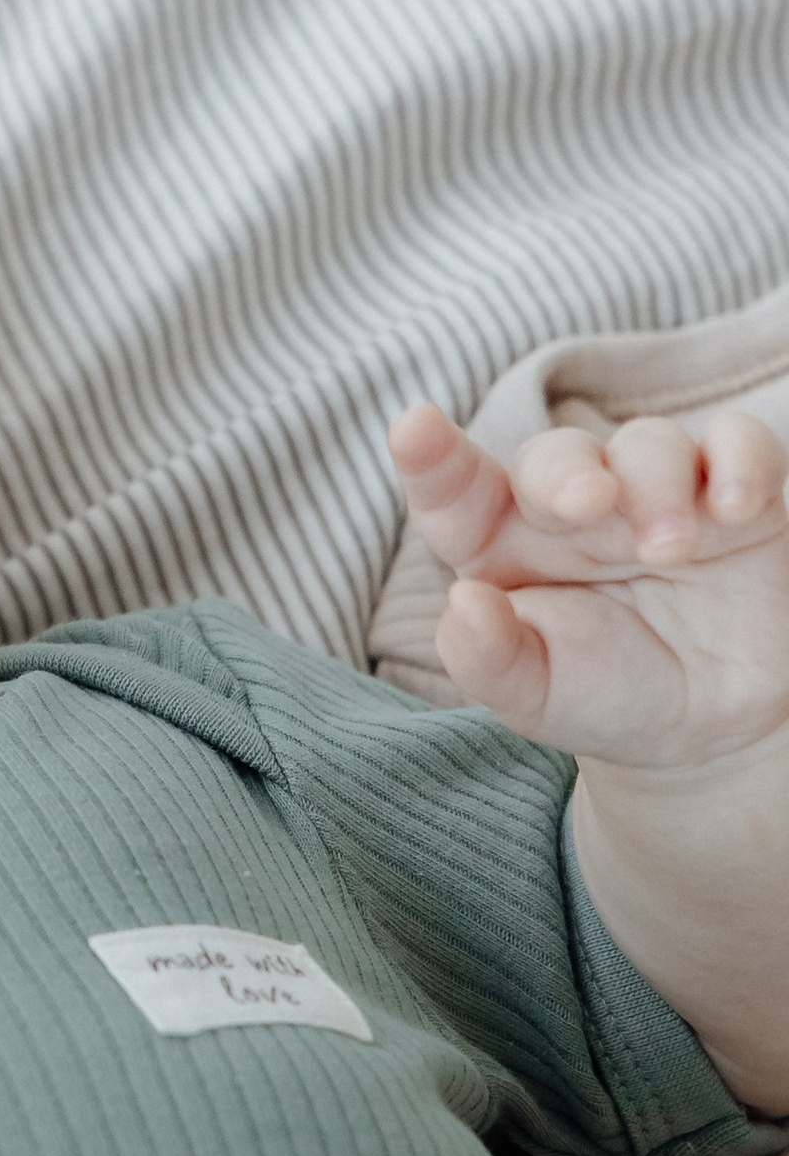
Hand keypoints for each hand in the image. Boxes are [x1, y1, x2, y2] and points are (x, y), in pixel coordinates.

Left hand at [389, 400, 788, 769]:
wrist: (706, 727)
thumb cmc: (601, 696)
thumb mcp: (535, 698)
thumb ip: (487, 660)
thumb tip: (463, 602)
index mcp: (503, 545)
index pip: (456, 493)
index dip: (433, 460)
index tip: (413, 428)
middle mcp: (574, 508)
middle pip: (557, 457)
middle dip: (567, 474)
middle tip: (591, 505)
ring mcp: (654, 493)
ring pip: (648, 444)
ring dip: (658, 484)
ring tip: (672, 550)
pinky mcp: (735, 495)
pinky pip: (738, 443)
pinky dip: (741, 459)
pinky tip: (738, 506)